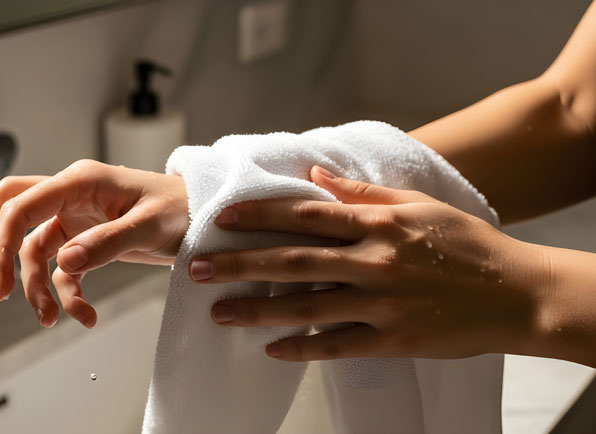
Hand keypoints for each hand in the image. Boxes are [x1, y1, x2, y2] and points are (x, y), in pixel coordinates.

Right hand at [0, 160, 188, 327]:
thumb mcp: (149, 226)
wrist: (203, 218)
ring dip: (40, 288)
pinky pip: (64, 270)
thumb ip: (107, 242)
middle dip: (1, 254)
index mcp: (81, 181)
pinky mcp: (86, 241)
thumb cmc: (181, 209)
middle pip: (16, 216)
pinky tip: (84, 315)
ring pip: (38, 252)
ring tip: (51, 320)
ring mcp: (76, 219)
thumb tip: (65, 261)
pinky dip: (68, 294)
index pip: (25, 199)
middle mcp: (72, 196)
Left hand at [190, 166, 550, 361]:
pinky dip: (302, 347)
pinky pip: (337, 345)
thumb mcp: (419, 205)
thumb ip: (363, 192)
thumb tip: (315, 174)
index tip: (222, 217)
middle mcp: (373, 262)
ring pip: (306, 306)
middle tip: (197, 268)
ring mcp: (381, 304)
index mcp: (379, 224)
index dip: (259, 214)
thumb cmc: (467, 245)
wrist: (517, 293)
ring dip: (257, 309)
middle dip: (240, 263)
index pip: (305, 214)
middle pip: (293, 260)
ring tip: (218, 311)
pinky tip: (270, 348)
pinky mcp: (393, 339)